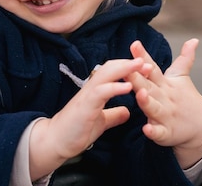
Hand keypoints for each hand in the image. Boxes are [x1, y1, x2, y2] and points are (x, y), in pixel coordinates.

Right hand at [29, 57, 146, 179]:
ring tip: (140, 65)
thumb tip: (127, 112)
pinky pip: (101, 92)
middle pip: (111, 67)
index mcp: (96, 91)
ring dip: (124, 68)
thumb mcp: (100, 122)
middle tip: (146, 60)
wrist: (55, 141)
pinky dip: (115, 87)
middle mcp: (91, 89)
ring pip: (106, 74)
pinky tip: (128, 86)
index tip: (145, 66)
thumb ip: (113, 114)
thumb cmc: (76, 131)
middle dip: (129, 63)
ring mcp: (87, 95)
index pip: (113, 72)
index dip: (128, 67)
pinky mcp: (85, 106)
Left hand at [127, 39, 201, 168]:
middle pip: (149, 86)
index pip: (153, 67)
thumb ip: (185, 58)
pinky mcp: (167, 133)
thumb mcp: (182, 77)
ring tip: (140, 94)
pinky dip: (153, 132)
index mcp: (164, 84)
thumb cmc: (185, 98)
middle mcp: (164, 98)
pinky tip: (146, 130)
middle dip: (137, 78)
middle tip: (127, 68)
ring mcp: (166, 115)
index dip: (144, 56)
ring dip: (146, 102)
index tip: (134, 44)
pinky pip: (159, 133)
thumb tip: (194, 39)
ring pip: (153, 108)